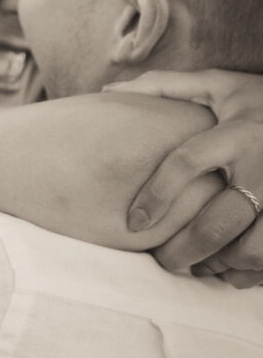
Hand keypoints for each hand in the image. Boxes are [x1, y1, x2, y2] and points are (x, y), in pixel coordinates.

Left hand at [104, 70, 262, 285]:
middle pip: (218, 221)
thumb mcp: (218, 84)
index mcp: (237, 132)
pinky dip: (249, 273)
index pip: (188, 161)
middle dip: (183, 249)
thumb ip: (166, 86)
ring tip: (196, 265)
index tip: (134, 222)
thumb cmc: (259, 99)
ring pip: (251, 249)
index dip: (157, 194)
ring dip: (218, 265)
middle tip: (161, 259)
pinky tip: (229, 268)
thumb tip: (109, 88)